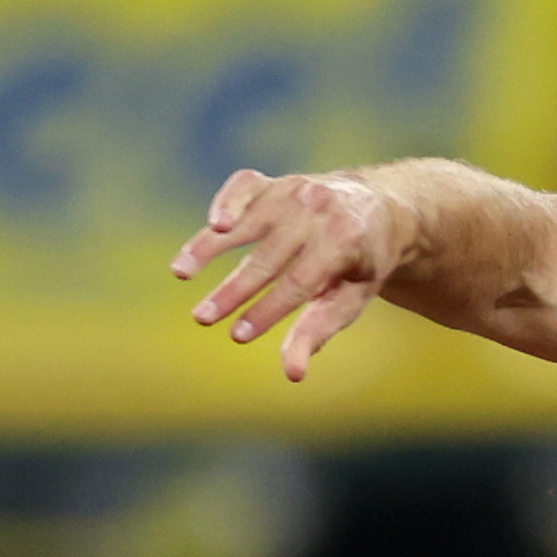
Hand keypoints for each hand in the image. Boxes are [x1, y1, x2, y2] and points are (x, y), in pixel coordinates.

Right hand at [171, 169, 405, 380]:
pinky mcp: (274, 182)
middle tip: (202, 318)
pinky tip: (211, 226)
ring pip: (247, 221)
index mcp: (345, 240)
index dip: (267, 310)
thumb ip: (317, 332)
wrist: (377, 208)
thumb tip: (292, 374)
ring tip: (179, 271)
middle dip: (233, 290)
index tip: (238, 335)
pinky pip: (244, 187)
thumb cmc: (359, 265)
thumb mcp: (349, 301)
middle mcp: (319, 209)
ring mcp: (294, 190)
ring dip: (209, 245)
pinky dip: (226, 201)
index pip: (299, 282)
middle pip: (268, 257)